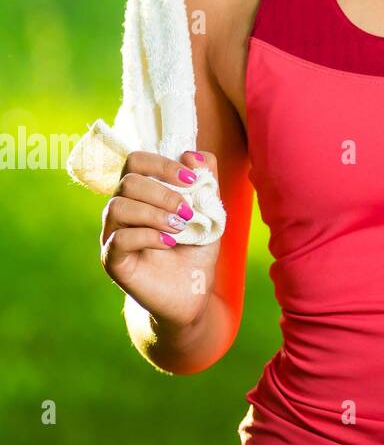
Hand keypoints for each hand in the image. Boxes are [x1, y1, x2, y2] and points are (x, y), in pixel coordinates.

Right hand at [100, 149, 220, 329]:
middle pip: (127, 182)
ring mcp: (113, 236)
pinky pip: (119, 239)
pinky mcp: (113, 261)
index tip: (191, 179)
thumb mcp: (210, 210)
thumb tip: (192, 154)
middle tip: (187, 211)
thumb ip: (207, 181)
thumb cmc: (197, 247)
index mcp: (141, 194)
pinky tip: (170, 243)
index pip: (135, 162)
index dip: (162, 164)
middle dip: (163, 192)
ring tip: (179, 227)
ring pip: (117, 206)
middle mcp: (122, 211)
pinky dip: (148, 236)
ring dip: (154, 213)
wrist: (194, 291)